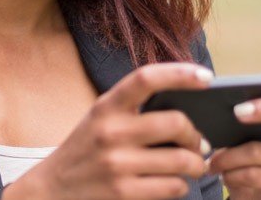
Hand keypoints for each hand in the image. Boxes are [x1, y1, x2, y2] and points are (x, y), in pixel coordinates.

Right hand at [4, 63, 214, 199]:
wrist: (54, 187)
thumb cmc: (86, 148)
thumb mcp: (100, 118)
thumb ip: (133, 109)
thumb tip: (188, 109)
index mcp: (106, 106)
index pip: (145, 78)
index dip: (179, 73)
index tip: (206, 76)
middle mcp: (110, 131)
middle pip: (175, 123)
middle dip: (196, 135)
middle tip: (199, 143)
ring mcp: (117, 164)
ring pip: (181, 160)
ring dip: (196, 165)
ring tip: (193, 165)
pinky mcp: (123, 192)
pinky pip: (173, 187)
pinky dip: (181, 185)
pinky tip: (174, 182)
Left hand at [206, 66, 260, 198]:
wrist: (248, 195)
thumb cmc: (241, 154)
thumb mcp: (239, 132)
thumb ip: (237, 113)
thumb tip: (213, 98)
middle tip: (236, 111)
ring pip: (259, 150)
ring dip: (228, 155)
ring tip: (211, 159)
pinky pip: (254, 175)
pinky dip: (231, 173)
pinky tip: (222, 174)